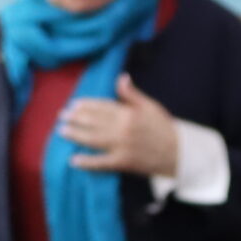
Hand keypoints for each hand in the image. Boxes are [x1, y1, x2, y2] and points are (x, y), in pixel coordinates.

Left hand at [62, 76, 179, 178]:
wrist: (179, 153)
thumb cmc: (164, 128)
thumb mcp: (151, 106)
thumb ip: (133, 94)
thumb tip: (121, 77)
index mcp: (128, 112)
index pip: (102, 107)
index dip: (86, 105)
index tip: (74, 104)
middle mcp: (122, 128)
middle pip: (93, 122)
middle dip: (76, 118)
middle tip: (62, 116)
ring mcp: (121, 146)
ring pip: (93, 139)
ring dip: (76, 135)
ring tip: (62, 132)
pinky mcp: (123, 162)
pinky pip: (101, 163)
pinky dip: (87, 162)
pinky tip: (73, 161)